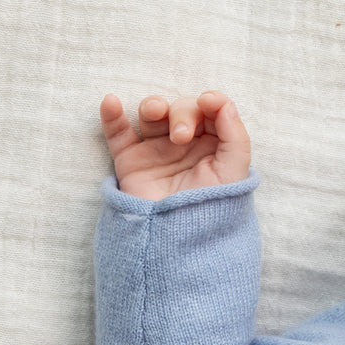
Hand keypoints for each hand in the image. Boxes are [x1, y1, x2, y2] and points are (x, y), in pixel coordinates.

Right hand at [100, 91, 250, 200]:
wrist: (179, 241)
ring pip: (152, 114)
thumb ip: (235, 136)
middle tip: (180, 137)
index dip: (211, 102)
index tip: (208, 103)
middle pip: (182, 109)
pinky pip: (118, 133)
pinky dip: (112, 116)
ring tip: (154, 113)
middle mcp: (186, 145)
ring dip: (153, 105)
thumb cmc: (212, 208)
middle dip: (182, 114)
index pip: (212, 112)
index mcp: (214, 145)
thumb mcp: (233, 173)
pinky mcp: (132, 161)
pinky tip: (110, 102)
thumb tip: (225, 103)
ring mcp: (157, 151)